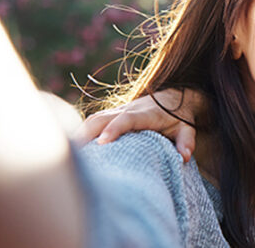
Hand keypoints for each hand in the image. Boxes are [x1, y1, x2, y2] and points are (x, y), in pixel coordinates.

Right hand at [72, 89, 202, 161]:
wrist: (175, 97)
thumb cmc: (180, 118)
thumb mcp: (187, 128)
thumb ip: (186, 141)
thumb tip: (183, 157)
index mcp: (146, 114)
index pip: (126, 119)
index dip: (114, 129)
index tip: (102, 143)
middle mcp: (128, 110)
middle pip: (102, 118)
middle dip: (86, 133)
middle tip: (73, 154)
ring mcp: (118, 111)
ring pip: (94, 119)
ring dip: (80, 134)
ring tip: (67, 155)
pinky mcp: (113, 115)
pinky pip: (94, 122)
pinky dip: (82, 133)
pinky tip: (73, 151)